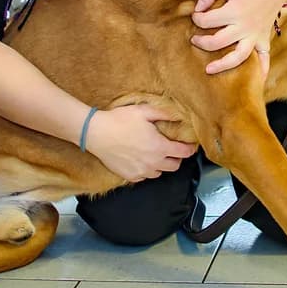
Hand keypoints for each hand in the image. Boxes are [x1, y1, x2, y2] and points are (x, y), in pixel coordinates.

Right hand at [83, 105, 197, 181]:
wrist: (96, 133)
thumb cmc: (119, 121)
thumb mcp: (144, 111)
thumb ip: (164, 113)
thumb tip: (178, 116)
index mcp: (160, 147)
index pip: (184, 152)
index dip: (190, 148)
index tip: (190, 145)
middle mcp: (153, 163)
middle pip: (174, 166)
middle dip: (177, 157)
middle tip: (172, 149)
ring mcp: (141, 171)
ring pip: (160, 172)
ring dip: (161, 164)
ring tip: (155, 154)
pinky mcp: (130, 176)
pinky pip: (145, 176)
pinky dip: (147, 169)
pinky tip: (141, 159)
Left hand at [190, 0, 286, 75]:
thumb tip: (197, 9)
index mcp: (235, 10)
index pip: (207, 21)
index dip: (197, 19)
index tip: (196, 15)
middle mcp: (245, 26)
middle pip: (218, 42)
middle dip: (202, 42)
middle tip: (194, 40)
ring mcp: (256, 34)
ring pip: (239, 57)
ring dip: (223, 65)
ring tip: (208, 70)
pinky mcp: (264, 38)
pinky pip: (264, 58)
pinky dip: (261, 70)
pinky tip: (255, 82)